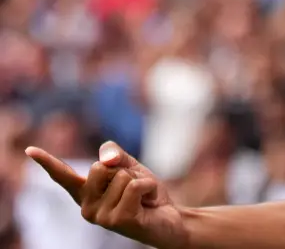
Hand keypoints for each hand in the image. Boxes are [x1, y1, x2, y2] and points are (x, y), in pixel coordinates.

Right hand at [26, 141, 186, 248]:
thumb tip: (105, 160)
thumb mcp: (130, 167)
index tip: (29, 150)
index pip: (62, 175)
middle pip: (99, 167)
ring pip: (121, 176)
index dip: (47, 162)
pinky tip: (149, 202)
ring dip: (139, 181)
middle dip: (123, 170)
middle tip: (133, 188)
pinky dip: (148, 187)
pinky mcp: (117, 221)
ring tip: (142, 197)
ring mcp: (100, 217)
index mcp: (86, 193)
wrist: (169, 219)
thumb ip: (115, 155)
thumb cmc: (145, 194)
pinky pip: (134, 186)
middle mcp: (86, 207)